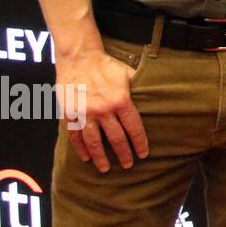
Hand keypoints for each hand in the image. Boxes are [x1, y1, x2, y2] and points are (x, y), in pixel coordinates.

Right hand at [55, 31, 148, 172]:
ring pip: (94, 142)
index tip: (144, 154)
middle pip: (116, 138)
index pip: (134, 128)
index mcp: (121, 100)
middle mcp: (103, 110)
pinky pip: (75, 136)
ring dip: (101, 158)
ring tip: (106, 169)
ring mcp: (85, 113)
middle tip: (129, 165)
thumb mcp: (128, 74)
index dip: (140, 143)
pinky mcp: (70, 114)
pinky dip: (80, 148)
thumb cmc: (107, 65)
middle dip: (124, 154)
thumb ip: (139, 89)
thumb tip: (155, 98)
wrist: (79, 57)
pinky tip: (86, 157)